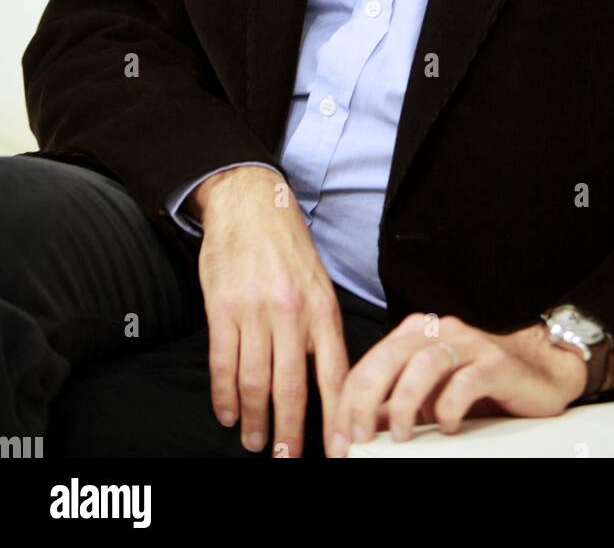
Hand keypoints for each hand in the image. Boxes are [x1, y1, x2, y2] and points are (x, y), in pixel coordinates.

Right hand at [192, 165, 348, 456]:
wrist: (251, 203)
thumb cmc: (288, 247)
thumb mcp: (320, 283)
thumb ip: (323, 329)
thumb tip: (331, 381)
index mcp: (323, 309)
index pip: (336, 374)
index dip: (337, 418)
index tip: (340, 449)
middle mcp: (292, 314)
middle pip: (292, 388)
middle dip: (290, 433)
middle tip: (287, 460)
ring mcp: (255, 311)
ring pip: (254, 382)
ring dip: (254, 420)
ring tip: (255, 441)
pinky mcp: (223, 308)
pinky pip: (223, 362)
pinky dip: (223, 395)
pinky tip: (226, 413)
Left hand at [327, 312, 592, 456]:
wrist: (540, 371)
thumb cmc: (480, 382)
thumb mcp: (431, 394)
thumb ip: (396, 402)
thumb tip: (357, 429)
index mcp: (416, 334)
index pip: (370, 362)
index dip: (348, 401)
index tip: (340, 439)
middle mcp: (439, 332)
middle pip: (389, 357)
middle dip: (365, 399)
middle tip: (358, 438)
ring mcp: (469, 345)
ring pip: (424, 364)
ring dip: (405, 403)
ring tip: (401, 436)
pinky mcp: (495, 364)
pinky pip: (465, 381)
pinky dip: (450, 407)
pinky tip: (448, 427)